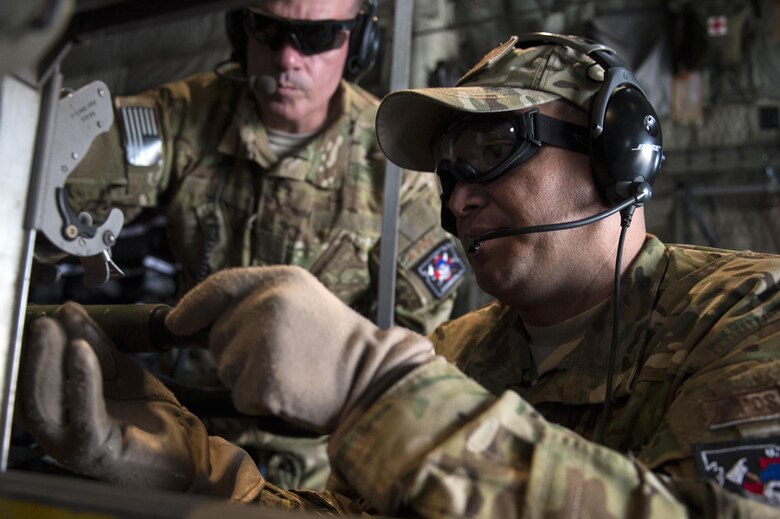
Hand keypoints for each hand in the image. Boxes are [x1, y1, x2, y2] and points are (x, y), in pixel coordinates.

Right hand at [19, 302, 207, 489]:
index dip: (35, 348)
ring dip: (49, 361)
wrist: (186, 448)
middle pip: (34, 389)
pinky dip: (81, 379)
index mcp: (60, 412)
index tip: (46, 317)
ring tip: (54, 328)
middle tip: (44, 320)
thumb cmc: (150, 417)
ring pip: (48, 401)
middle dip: (37, 352)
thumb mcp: (120, 373)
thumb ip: (97, 347)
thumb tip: (69, 311)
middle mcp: (58, 431)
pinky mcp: (94, 450)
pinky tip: (81, 352)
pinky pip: (83, 411)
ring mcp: (71, 444)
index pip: (35, 379)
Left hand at [165, 266, 434, 432]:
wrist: (370, 376)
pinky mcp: (262, 381)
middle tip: (285, 352)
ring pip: (226, 368)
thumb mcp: (300, 298)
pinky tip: (291, 390)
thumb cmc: (334, 342)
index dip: (193, 306)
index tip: (177, 323)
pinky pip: (240, 396)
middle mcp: (266, 306)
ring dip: (249, 376)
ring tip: (291, 369)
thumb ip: (255, 298)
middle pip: (218, 334)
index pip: (218, 286)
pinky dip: (260, 400)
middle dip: (239, 348)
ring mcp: (263, 343)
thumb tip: (193, 318)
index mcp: (278, 280)